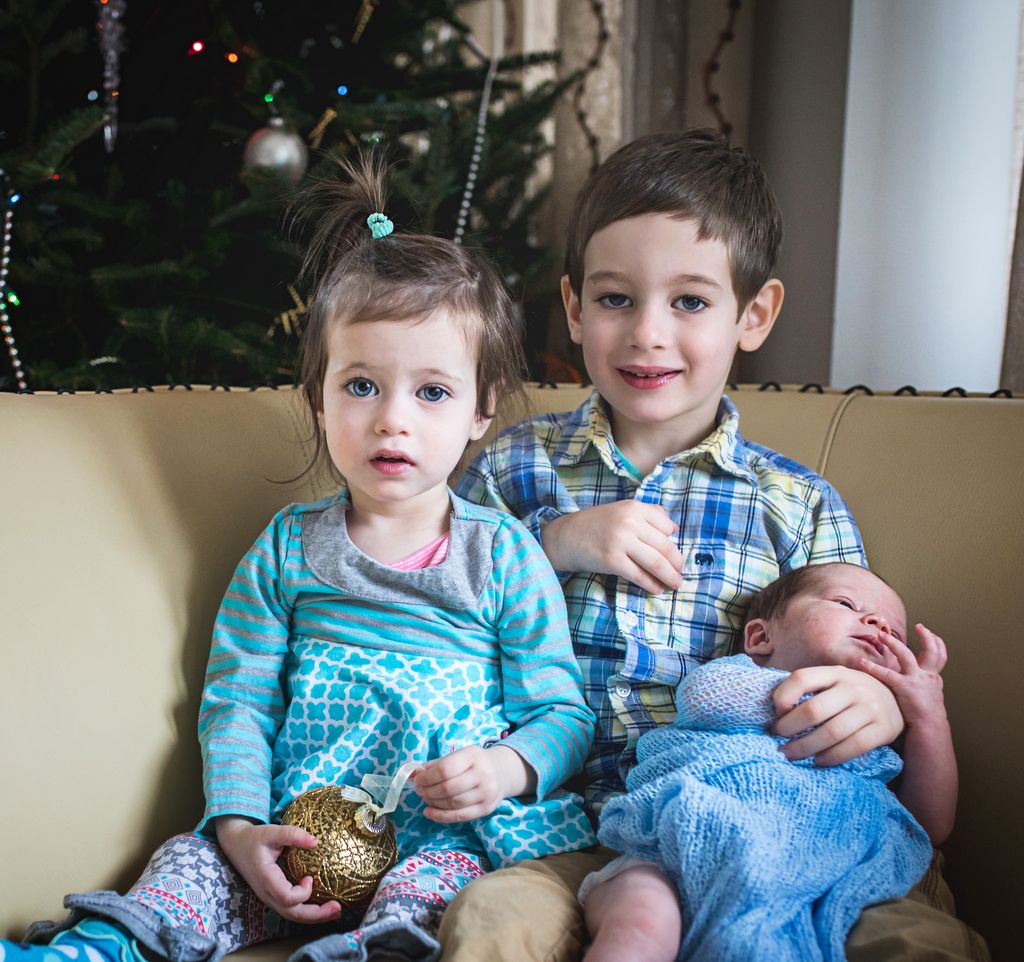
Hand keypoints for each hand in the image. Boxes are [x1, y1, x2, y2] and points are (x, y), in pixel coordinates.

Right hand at [214, 816, 341, 923]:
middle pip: (292, 913)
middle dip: (316, 915)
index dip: (303, 892)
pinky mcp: (274, 896)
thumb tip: (316, 841)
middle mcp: (267, 893)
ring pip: (292, 915)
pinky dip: (307, 910)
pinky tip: (322, 905)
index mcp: (266, 879)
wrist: (236, 845)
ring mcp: (270, 897)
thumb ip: (292, 834)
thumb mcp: (271, 831)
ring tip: (335, 911)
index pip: (286, 897)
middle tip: (338, 909)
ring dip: (314, 916)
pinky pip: (291, 909)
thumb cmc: (254, 838)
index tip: (311, 876)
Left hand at [415, 745, 531, 822]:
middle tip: (420, 791)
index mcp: (473, 755)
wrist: (501, 772)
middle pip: (448, 788)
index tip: (418, 780)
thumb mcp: (457, 756)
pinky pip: (459, 816)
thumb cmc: (473, 763)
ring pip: (453, 803)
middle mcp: (483, 774)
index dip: (427, 777)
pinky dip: (440, 816)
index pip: (445, 769)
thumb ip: (435, 765)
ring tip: (425, 798)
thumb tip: (413, 775)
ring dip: (433, 802)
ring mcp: (486, 793)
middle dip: (428, 791)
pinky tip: (429, 812)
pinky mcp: (486, 808)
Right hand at [541, 501, 684, 592]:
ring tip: (675, 584)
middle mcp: (629, 522)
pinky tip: (658, 589)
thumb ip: (648, 514)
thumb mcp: (621, 510)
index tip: (675, 555)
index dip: (674, 543)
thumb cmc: (595, 525)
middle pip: (665, 547)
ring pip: (656, 563)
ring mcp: (621, 542)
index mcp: (634, 508)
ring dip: (670, 577)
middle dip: (677, 564)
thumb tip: (674, 529)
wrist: (565, 537)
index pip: (668, 528)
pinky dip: (652, 585)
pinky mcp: (612, 561)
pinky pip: (640, 576)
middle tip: (680, 574)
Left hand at [772, 665, 903, 765]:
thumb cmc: (851, 693)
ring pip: (832, 732)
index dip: (783, 696)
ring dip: (806, 747)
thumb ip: (811, 690)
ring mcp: (871, 708)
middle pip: (814, 710)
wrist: (897, 700)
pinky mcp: (884, 729)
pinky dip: (831, 757)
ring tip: (790, 754)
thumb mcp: (833, 682)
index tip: (776, 713)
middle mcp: (853, 687)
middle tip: (777, 738)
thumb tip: (776, 711)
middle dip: (789, 727)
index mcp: (835, 673)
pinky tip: (817, 761)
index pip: (802, 678)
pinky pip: (853, 747)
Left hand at [857, 623, 948, 726]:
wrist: (930, 731)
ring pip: (906, 655)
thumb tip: (909, 680)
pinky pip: (886, 674)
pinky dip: (872, 667)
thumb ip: (919, 685)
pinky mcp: (905, 687)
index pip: (939, 655)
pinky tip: (861, 662)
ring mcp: (917, 681)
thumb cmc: (925, 717)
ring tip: (881, 635)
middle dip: (925, 636)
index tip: (927, 631)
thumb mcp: (927, 697)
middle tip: (918, 625)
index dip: (935, 641)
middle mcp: (927, 676)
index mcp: (933, 678)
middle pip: (931, 651)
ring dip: (893, 643)